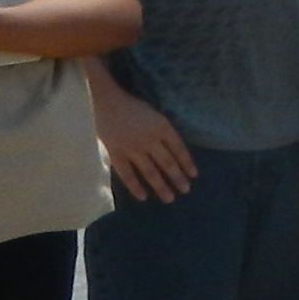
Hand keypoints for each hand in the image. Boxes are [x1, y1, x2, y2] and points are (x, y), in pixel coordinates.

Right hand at [90, 71, 198, 199]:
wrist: (104, 101)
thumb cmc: (132, 107)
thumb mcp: (155, 115)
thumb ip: (164, 132)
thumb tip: (176, 151)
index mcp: (162, 127)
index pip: (179, 148)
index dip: (187, 163)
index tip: (193, 175)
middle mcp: (150, 139)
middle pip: (167, 163)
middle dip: (178, 178)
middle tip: (185, 190)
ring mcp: (133, 148)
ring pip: (150, 172)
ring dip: (161, 186)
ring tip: (170, 198)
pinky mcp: (117, 154)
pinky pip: (127, 174)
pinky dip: (135, 187)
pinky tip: (143, 197)